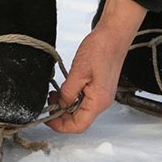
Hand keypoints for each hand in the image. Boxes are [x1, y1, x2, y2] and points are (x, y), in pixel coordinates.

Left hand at [48, 0, 145, 132]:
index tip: (47, 118)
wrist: (114, 35)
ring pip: (80, 111)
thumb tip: (60, 105)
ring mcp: (102, 95)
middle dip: (61, 115)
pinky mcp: (100, 88)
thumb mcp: (78, 71)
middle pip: (79, 120)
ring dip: (65, 106)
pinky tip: (64, 89)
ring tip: (54, 94)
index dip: (60, 125)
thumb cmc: (101, 49)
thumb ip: (68, 92)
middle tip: (49, 102)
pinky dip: (72, 98)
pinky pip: (84, 101)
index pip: (78, 126)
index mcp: (98, 101)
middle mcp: (102, 102)